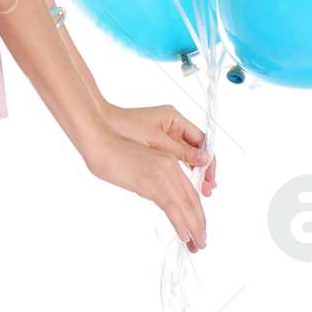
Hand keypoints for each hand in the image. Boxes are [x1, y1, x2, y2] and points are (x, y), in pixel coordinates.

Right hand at [81, 127, 207, 252]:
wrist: (99, 143)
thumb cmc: (113, 155)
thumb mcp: (140, 167)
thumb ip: (152, 180)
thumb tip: (156, 195)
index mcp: (170, 162)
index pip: (190, 192)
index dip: (197, 213)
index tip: (198, 229)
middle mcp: (171, 166)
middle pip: (192, 200)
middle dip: (199, 224)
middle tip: (201, 243)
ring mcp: (162, 174)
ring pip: (185, 206)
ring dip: (194, 228)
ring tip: (197, 245)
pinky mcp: (151, 182)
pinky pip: (171, 207)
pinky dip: (180, 223)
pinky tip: (185, 236)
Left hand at [101, 101, 216, 196]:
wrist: (100, 127)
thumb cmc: (125, 127)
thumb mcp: (156, 141)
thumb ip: (181, 151)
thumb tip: (205, 159)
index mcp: (175, 120)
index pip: (201, 140)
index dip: (209, 159)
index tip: (211, 176)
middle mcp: (173, 126)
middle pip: (196, 150)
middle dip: (203, 169)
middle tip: (209, 189)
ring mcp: (164, 136)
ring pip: (186, 156)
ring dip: (193, 173)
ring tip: (200, 191)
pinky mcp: (155, 145)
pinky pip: (174, 159)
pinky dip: (180, 171)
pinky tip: (183, 185)